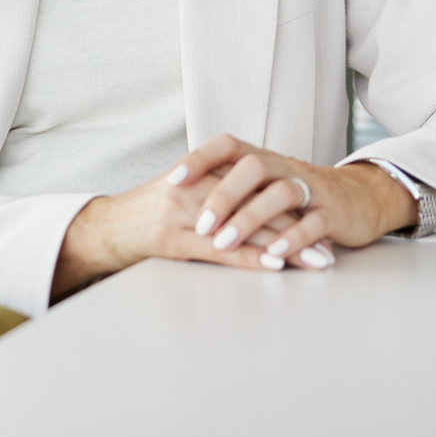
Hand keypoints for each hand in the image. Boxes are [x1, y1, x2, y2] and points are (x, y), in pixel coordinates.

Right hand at [52, 165, 303, 299]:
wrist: (105, 227)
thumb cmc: (147, 212)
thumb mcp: (184, 190)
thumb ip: (218, 190)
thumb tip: (262, 203)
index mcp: (204, 171)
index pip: (258, 186)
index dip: (292, 206)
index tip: (321, 222)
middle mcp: (197, 186)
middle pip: (260, 206)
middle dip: (300, 230)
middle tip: (329, 248)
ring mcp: (184, 211)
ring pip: (246, 228)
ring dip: (286, 249)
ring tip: (317, 262)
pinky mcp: (172, 237)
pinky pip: (219, 249)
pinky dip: (249, 257)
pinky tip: (274, 265)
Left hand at [167, 135, 419, 270]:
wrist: (363, 198)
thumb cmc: (302, 194)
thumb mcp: (267, 183)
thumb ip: (232, 184)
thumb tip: (182, 194)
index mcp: (264, 159)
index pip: (228, 146)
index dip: (200, 159)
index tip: (173, 179)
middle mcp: (286, 167)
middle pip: (252, 167)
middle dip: (224, 196)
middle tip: (201, 225)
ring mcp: (313, 188)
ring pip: (281, 193)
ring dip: (250, 219)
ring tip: (225, 244)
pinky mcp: (335, 213)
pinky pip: (313, 222)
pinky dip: (292, 238)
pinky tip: (273, 255)